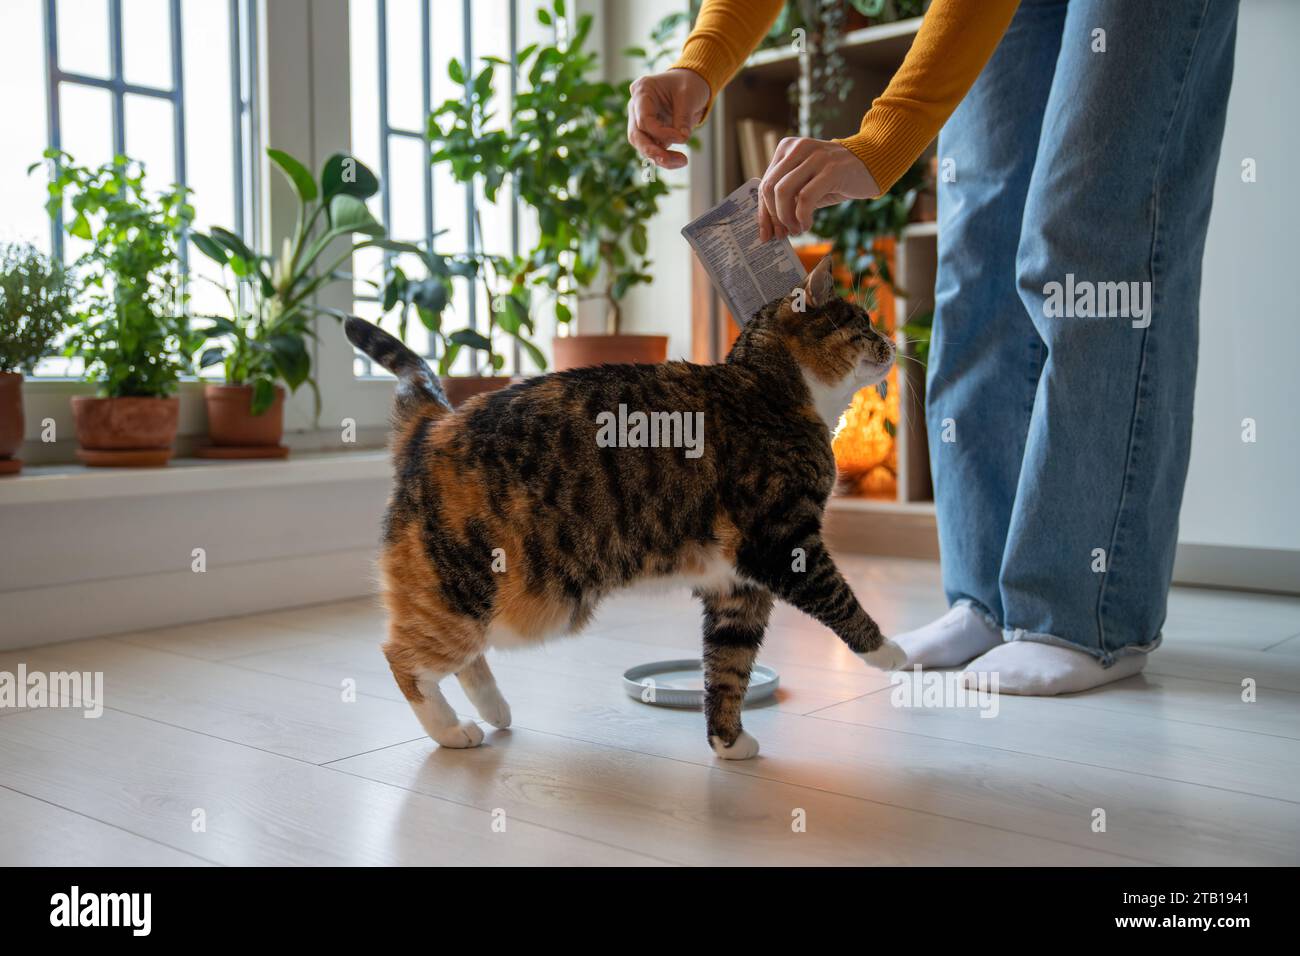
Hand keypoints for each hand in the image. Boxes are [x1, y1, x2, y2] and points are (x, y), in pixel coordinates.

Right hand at [627, 69, 709, 169]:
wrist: (691, 84)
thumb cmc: (688, 83)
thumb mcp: (689, 95)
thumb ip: (683, 117)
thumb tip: (682, 139)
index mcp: (642, 91)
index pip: (644, 119)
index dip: (661, 132)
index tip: (682, 138)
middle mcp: (637, 107)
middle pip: (636, 136)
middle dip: (652, 151)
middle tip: (667, 160)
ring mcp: (641, 121)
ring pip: (643, 146)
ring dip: (661, 158)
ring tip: (682, 161)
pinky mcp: (651, 133)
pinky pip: (655, 150)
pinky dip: (667, 158)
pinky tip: (680, 161)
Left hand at [758, 137, 878, 240]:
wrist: (870, 165)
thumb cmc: (835, 177)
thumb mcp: (806, 182)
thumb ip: (787, 196)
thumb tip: (770, 226)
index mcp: (787, 148)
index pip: (765, 184)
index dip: (763, 212)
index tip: (766, 234)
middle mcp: (798, 148)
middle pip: (770, 188)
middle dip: (773, 217)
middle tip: (784, 233)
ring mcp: (815, 157)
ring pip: (783, 191)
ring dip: (787, 218)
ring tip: (797, 229)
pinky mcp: (831, 169)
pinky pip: (805, 198)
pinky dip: (802, 217)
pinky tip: (808, 224)